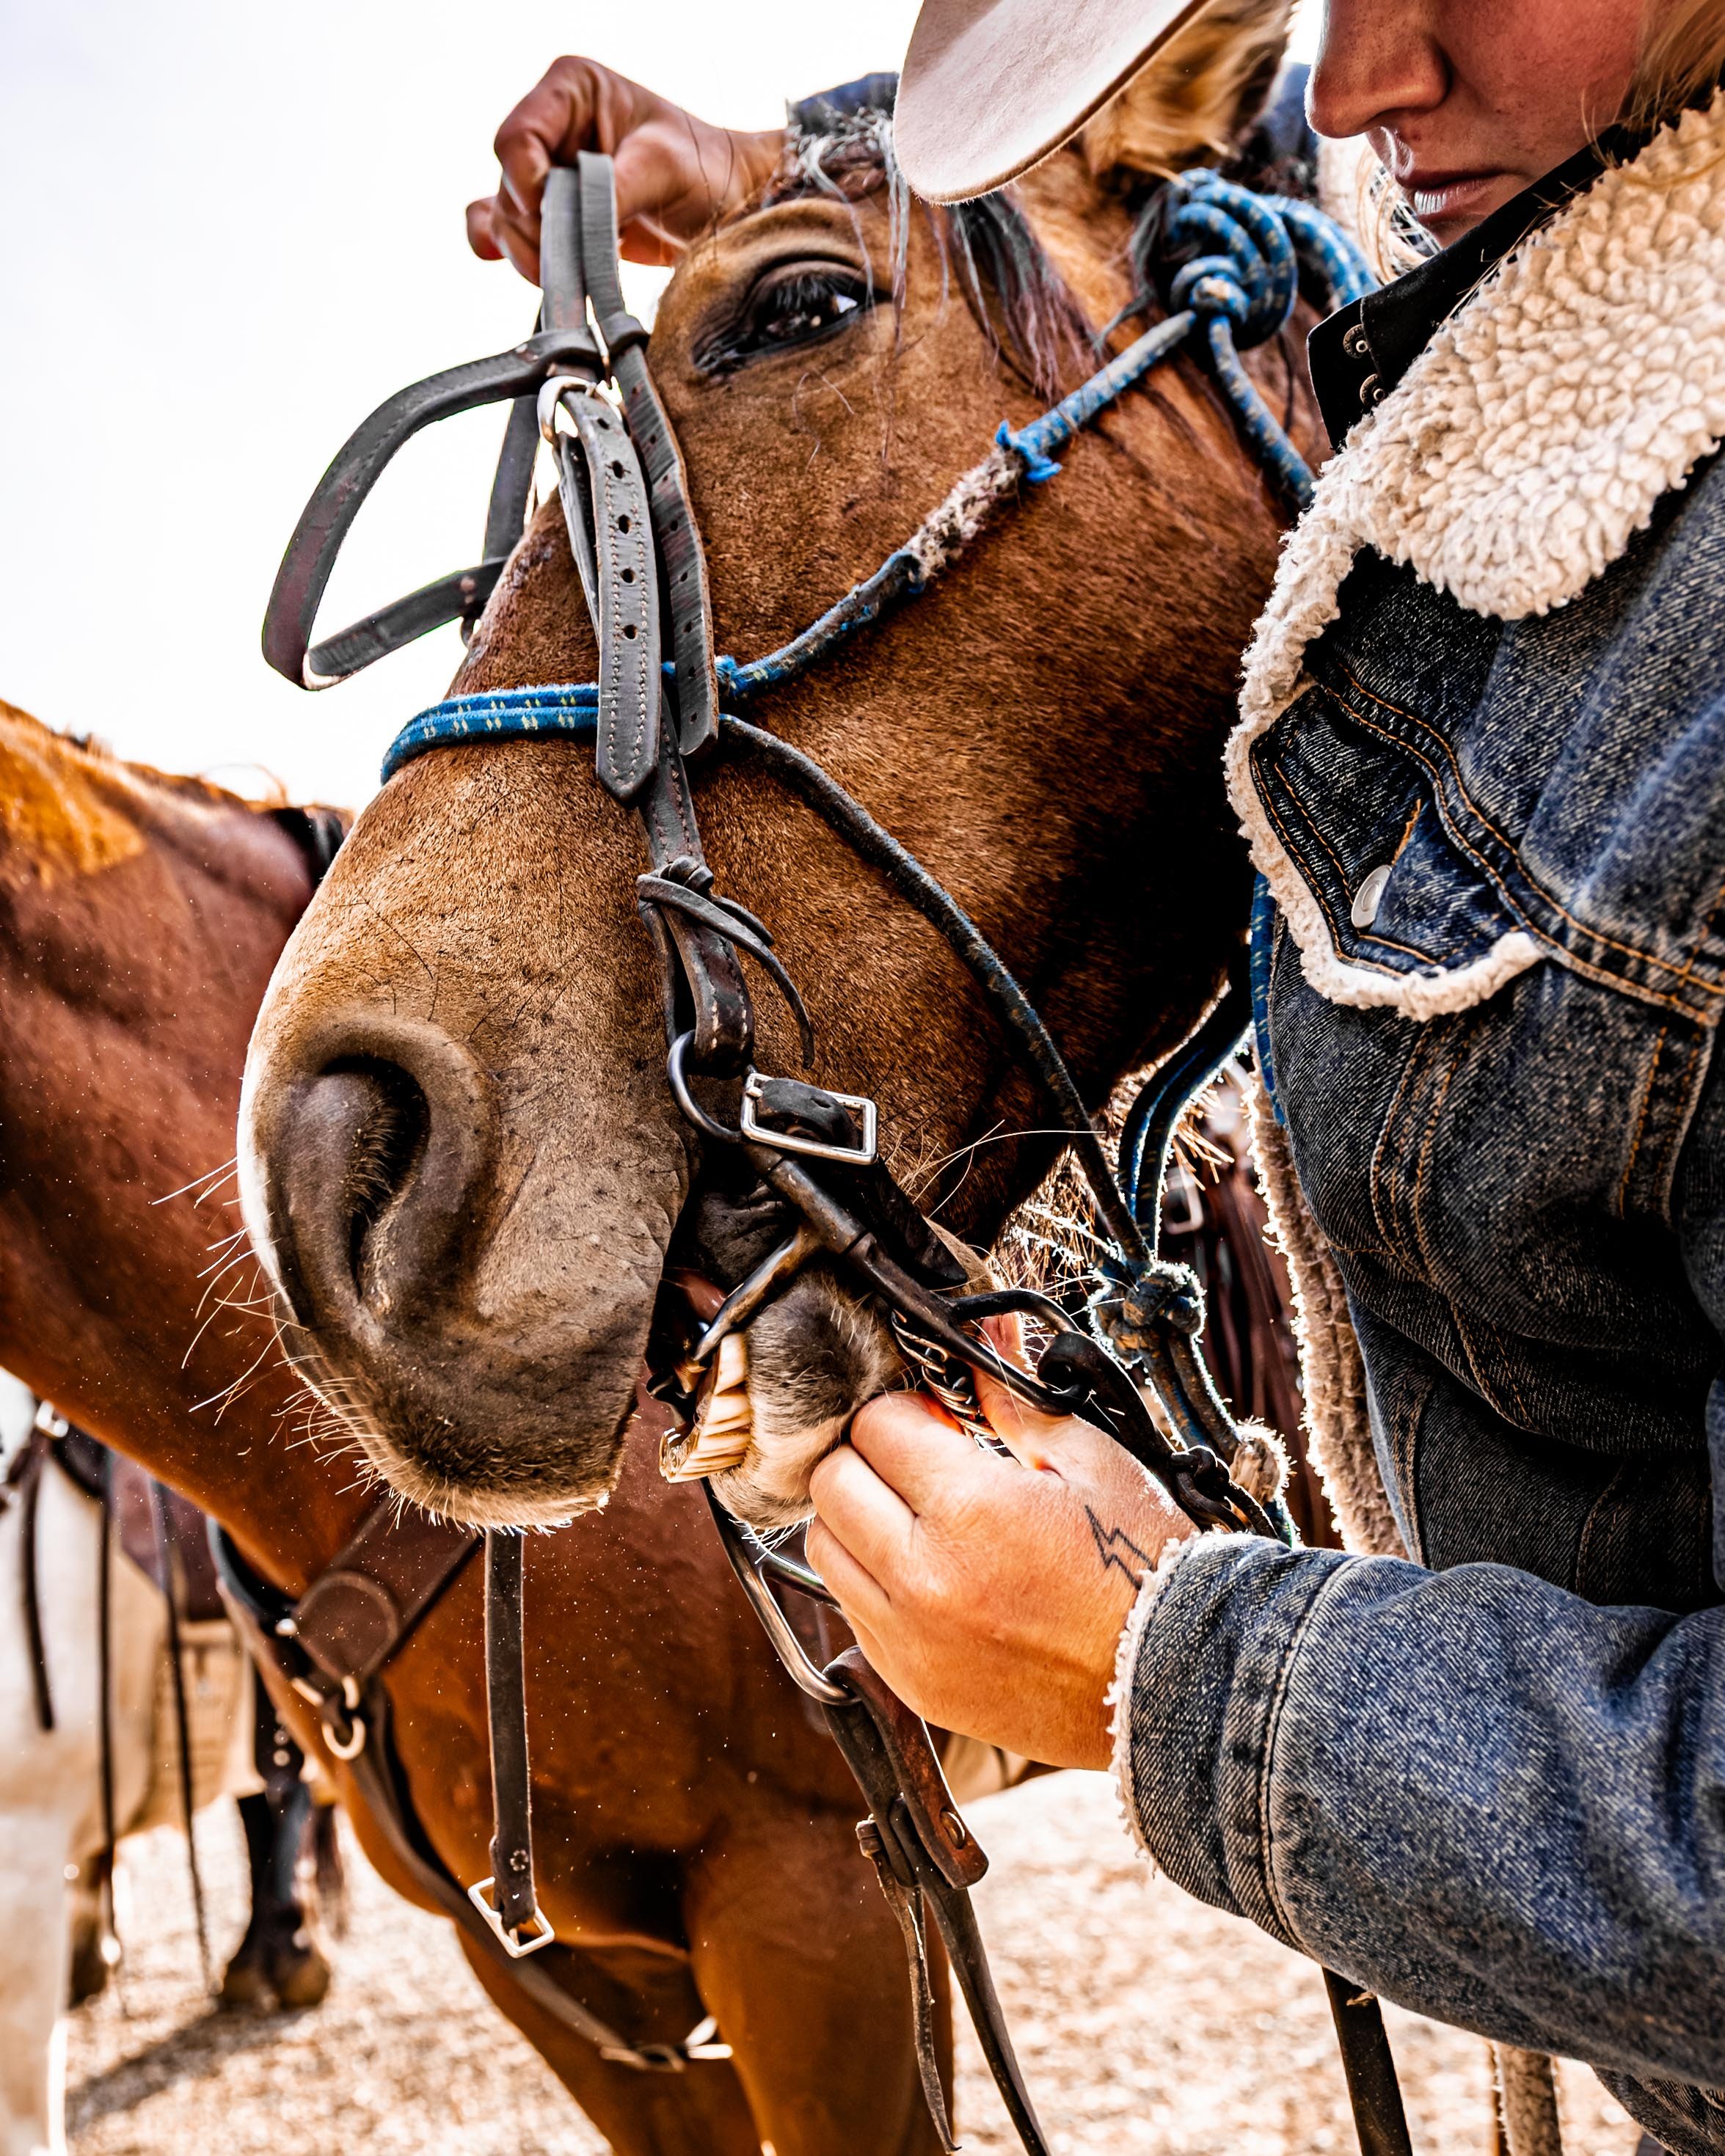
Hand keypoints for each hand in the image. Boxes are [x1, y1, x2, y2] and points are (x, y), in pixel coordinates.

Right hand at [466, 58, 786, 280]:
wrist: (729, 207)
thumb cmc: (706, 169)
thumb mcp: (661, 168)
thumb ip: (610, 193)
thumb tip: (565, 230)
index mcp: (573, 90)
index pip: (518, 137)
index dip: (524, 184)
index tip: (549, 219)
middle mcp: (554, 126)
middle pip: (509, 185)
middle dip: (533, 230)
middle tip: (569, 263)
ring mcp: (550, 172)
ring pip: (507, 217)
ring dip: (530, 254)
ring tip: (575, 275)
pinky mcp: (554, 213)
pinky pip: (504, 230)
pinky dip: (509, 253)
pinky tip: (525, 269)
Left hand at [806, 1341, 1191, 1770]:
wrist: (1176, 1688)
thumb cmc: (1146, 1568)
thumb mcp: (1091, 1462)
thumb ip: (1017, 1400)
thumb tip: (982, 1337)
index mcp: (970, 1509)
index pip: (875, 1424)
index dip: (906, 1409)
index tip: (939, 1418)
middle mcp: (922, 1577)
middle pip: (831, 1482)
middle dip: (870, 1456)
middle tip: (922, 1461)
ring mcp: (910, 1639)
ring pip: (825, 1547)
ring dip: (859, 1518)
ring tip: (921, 1518)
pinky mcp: (912, 1684)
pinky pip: (850, 1611)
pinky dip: (872, 1582)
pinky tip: (930, 1574)